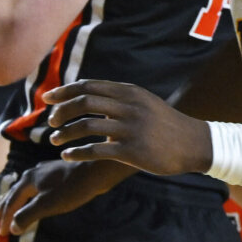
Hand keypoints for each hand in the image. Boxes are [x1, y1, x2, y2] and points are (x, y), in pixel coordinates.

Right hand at [3, 158, 129, 233]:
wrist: (96, 172)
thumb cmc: (72, 189)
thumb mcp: (48, 205)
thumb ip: (28, 215)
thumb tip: (12, 228)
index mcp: (28, 180)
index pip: (11, 202)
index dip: (5, 219)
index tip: (1, 233)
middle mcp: (33, 173)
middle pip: (14, 193)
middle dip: (5, 208)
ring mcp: (45, 172)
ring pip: (25, 188)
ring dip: (16, 201)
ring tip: (11, 209)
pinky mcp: (56, 174)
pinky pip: (35, 187)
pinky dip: (29, 196)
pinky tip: (35, 197)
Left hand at [41, 80, 215, 175]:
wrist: (194, 143)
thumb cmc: (164, 124)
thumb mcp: (142, 102)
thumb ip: (118, 99)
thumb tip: (86, 98)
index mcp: (129, 92)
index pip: (88, 86)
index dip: (64, 91)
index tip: (47, 99)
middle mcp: (128, 106)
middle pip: (84, 102)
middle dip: (61, 111)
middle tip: (51, 122)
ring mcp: (130, 128)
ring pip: (87, 126)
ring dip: (65, 133)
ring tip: (54, 140)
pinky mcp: (132, 150)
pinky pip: (96, 150)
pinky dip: (77, 152)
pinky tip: (67, 156)